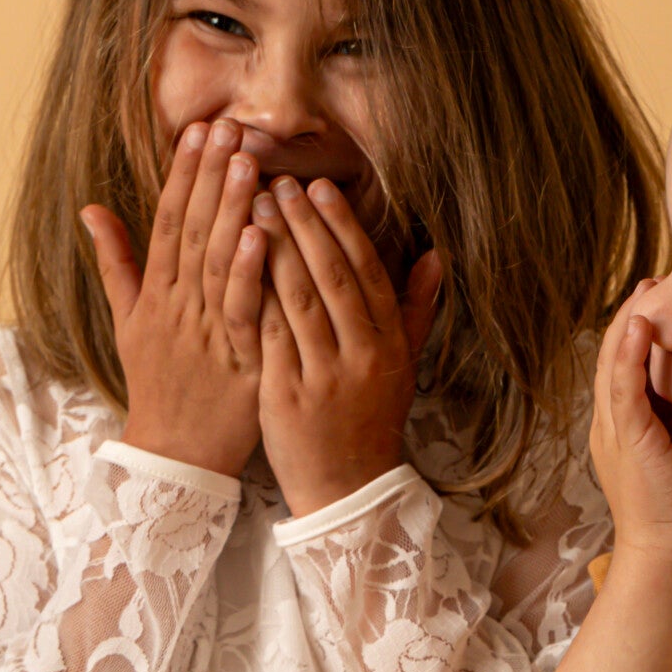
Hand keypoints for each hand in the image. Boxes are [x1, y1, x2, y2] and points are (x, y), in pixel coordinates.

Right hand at [81, 120, 265, 477]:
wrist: (173, 456)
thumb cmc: (158, 385)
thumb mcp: (128, 322)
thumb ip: (115, 262)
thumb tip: (90, 208)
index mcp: (155, 294)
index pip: (166, 221)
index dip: (181, 174)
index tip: (197, 130)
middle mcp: (176, 305)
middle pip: (191, 230)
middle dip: (209, 176)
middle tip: (227, 126)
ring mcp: (205, 331)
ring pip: (217, 261)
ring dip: (231, 209)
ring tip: (247, 162)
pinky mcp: (237, 358)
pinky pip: (243, 308)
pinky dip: (251, 269)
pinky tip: (264, 231)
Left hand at [252, 174, 440, 514]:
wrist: (346, 489)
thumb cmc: (370, 420)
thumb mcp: (404, 366)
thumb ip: (416, 308)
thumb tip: (436, 255)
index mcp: (390, 344)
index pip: (368, 271)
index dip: (343, 227)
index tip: (321, 187)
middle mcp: (363, 356)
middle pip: (333, 277)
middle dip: (305, 225)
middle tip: (278, 182)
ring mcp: (325, 376)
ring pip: (299, 299)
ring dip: (276, 248)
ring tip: (252, 208)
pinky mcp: (288, 395)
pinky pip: (269, 335)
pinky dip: (254, 294)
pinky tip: (235, 262)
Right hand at [591, 298, 671, 571]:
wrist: (667, 553)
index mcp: (620, 429)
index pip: (620, 369)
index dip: (633, 334)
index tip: (654, 304)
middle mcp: (610, 424)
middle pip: (610, 357)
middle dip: (629, 317)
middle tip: (650, 282)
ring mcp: (616, 430)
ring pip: (612, 365)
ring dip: (627, 323)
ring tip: (646, 289)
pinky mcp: (630, 438)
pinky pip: (623, 388)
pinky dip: (627, 354)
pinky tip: (639, 325)